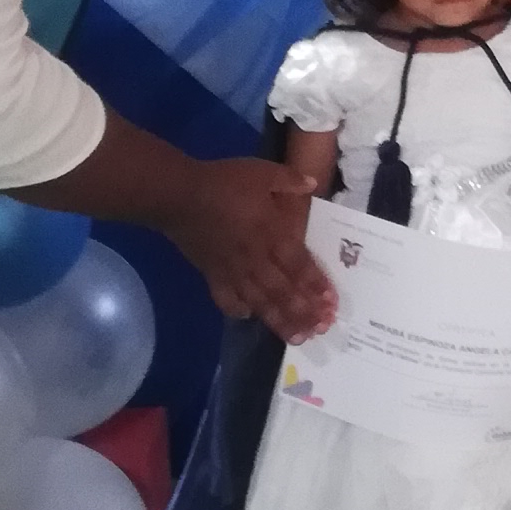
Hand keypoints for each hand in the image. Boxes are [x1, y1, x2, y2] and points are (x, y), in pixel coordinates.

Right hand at [170, 157, 334, 334]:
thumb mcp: (262, 171)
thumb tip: (312, 183)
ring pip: (260, 301)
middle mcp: (256, 258)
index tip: (331, 303)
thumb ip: (289, 180)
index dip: (316, 285)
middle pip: (283, 291)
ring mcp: (233, 270)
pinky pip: (226, 299)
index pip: (300, 265)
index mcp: (272, 234)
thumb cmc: (224, 182)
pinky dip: (238, 310)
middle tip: (321, 329)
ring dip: (279, 320)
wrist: (179, 195)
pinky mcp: (212, 274)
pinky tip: (249, 317)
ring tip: (296, 337)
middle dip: (304, 312)